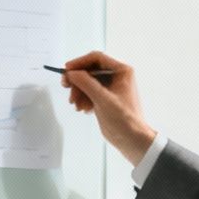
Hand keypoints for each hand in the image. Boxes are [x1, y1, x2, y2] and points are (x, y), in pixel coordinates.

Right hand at [62, 51, 156, 165]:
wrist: (131, 140)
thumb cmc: (124, 119)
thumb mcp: (103, 99)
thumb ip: (86, 83)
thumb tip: (71, 73)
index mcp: (121, 71)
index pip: (97, 58)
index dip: (80, 62)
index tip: (67, 70)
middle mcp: (117, 76)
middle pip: (90, 71)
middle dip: (78, 81)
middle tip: (66, 87)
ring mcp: (110, 88)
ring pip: (88, 82)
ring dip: (79, 92)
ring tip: (76, 105)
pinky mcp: (105, 98)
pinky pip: (89, 93)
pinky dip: (83, 99)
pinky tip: (83, 109)